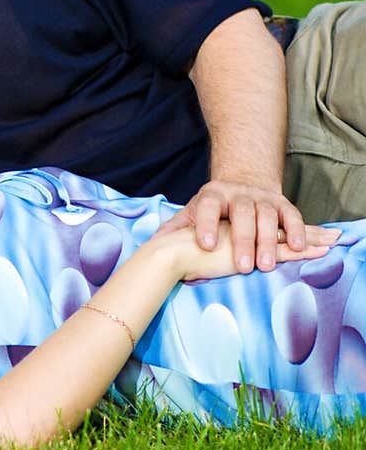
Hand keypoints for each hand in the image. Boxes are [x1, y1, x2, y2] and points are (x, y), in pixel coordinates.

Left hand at [154, 180, 339, 271]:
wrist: (243, 181)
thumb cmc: (213, 208)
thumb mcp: (193, 213)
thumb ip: (175, 228)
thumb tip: (152, 244)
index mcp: (211, 195)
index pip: (207, 208)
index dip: (206, 225)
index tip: (205, 245)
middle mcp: (238, 194)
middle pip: (242, 214)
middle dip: (243, 240)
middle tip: (244, 268)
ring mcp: (261, 197)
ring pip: (266, 216)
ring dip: (268, 241)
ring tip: (267, 265)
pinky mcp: (281, 203)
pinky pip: (291, 215)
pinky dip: (295, 230)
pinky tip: (296, 247)